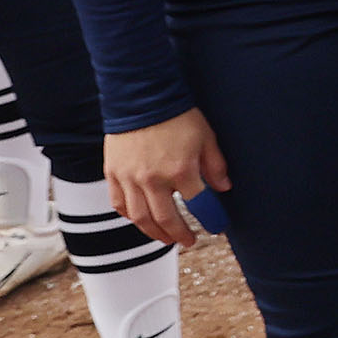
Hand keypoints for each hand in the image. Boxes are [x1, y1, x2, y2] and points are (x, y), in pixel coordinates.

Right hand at [105, 108, 228, 248]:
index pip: (199, 205)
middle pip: (166, 219)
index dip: (210, 219)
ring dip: (154, 233)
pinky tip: (141, 219)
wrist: (141, 96)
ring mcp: (130, 178)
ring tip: (166, 239)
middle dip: (180, 234)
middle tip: (189, 241)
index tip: (216, 226)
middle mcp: (153, 179)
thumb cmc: (177, 115)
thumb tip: (224, 188)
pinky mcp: (113, 173)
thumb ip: (216, 165)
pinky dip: (130, 216)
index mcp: (180, 170)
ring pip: (140, 218)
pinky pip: (119, 203)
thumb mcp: (206, 137)